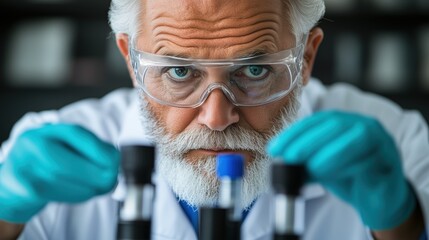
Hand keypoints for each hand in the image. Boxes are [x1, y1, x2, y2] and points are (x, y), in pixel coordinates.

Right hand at [0, 123, 119, 222]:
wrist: (13, 183)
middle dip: (98, 174)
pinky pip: (63, 195)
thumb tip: (115, 159)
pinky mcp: (29, 190)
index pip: (77, 135)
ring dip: (91, 188)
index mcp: (47, 131)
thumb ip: (87, 148)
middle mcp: (34, 146)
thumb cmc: (46, 162)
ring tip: (97, 186)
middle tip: (111, 179)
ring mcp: (28, 169)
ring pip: (69, 183)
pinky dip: (80, 195)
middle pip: (71, 163)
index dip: (101, 149)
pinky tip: (80, 191)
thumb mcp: (64, 146)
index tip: (116, 160)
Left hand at [267, 110, 415, 229]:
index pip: (316, 121)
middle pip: (335, 124)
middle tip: (289, 156)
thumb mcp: (320, 166)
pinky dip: (347, 167)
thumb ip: (304, 161)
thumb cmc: (348, 177)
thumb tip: (281, 161)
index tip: (275, 147)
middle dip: (308, 140)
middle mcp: (364, 125)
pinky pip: (370, 160)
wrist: (378, 199)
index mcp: (344, 122)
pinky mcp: (390, 161)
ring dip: (329, 153)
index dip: (294, 132)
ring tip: (310, 168)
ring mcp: (381, 141)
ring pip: (356, 138)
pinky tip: (330, 176)